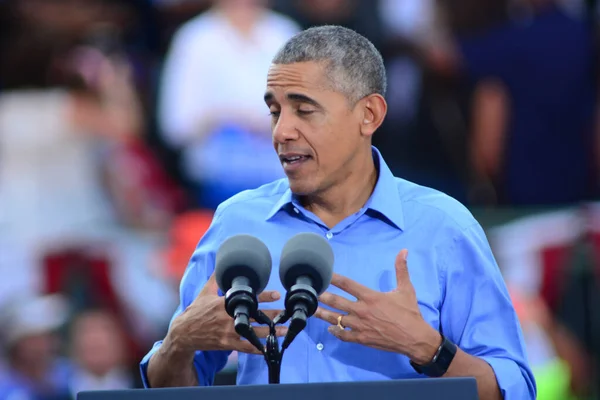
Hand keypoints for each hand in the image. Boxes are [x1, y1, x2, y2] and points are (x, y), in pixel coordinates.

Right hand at [168, 272, 285, 354]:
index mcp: (224, 303)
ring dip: (270, 332)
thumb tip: (220, 263)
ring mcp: (227, 332)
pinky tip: (268, 348)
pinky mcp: (226, 344)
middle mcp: (227, 317)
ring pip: (253, 333)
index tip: (277, 294)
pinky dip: (256, 349)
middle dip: (272, 315)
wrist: (184, 333)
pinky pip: (245, 347)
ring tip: (284, 330)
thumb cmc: (196, 311)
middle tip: (286, 314)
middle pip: (254, 316)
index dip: (263, 296)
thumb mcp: (204, 293)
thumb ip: (215, 279)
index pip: (247, 298)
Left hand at [314, 250, 440, 363]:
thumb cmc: (410, 313)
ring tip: (312, 310)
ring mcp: (360, 326)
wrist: (415, 338)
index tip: (323, 274)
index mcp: (371, 297)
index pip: (347, 284)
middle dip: (322, 296)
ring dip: (323, 314)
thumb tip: (404, 251)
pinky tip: (329, 329)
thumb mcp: (406, 289)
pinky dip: (335, 332)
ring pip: (336, 319)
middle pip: (337, 302)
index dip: (334, 278)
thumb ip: (401, 269)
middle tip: (310, 293)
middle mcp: (362, 310)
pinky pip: (344, 335)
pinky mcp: (362, 339)